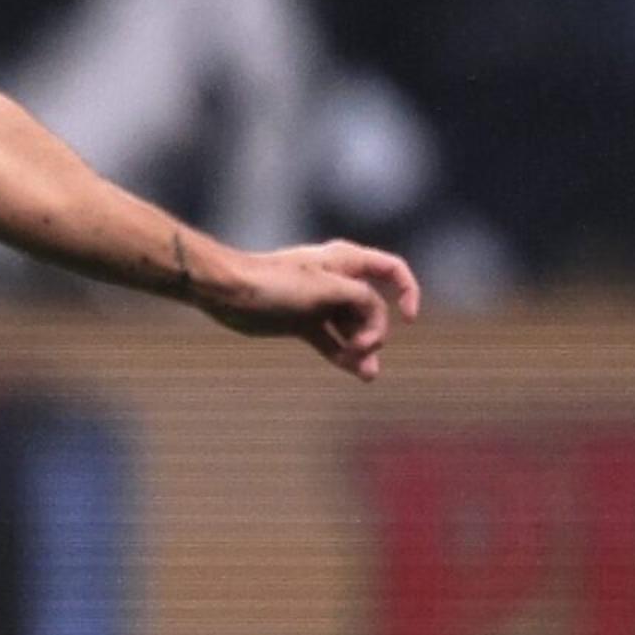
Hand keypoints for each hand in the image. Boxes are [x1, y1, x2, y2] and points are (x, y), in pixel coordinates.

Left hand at [191, 239, 421, 379]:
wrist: (226, 293)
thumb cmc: (274, 283)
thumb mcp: (327, 289)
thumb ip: (362, 301)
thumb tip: (376, 324)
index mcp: (345, 261)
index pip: (392, 270)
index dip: (408, 292)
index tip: (408, 317)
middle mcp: (337, 281)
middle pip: (374, 308)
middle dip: (375, 331)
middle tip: (361, 348)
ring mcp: (320, 303)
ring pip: (353, 329)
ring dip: (362, 350)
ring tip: (365, 374)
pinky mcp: (302, 323)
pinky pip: (332, 341)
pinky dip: (343, 355)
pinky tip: (355, 372)